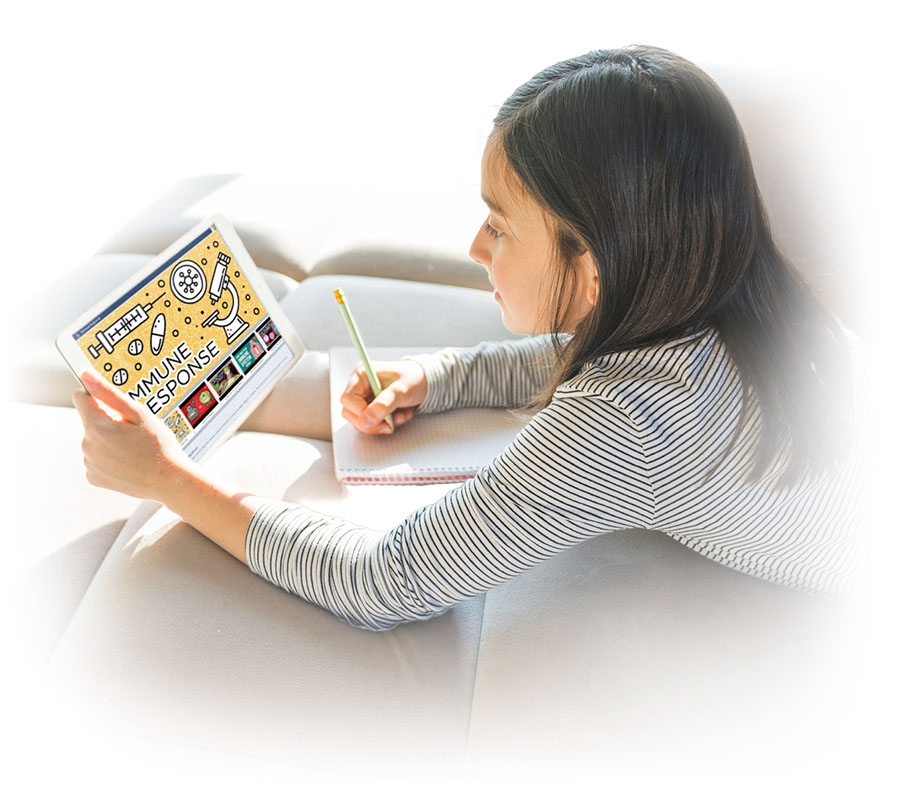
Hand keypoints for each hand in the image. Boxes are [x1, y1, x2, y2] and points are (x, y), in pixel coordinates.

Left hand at [72, 371, 190, 501]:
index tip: (115, 405)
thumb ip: (108, 393)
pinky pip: (96, 458)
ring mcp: (89, 463)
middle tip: (133, 430)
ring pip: (94, 439)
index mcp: (97, 427)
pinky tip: (127, 459)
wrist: (169, 481)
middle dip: (108, 420)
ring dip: (108, 439)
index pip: (81, 397)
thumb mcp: (138, 413)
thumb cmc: (159, 447)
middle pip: (90, 420)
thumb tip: (87, 375)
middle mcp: (87, 445)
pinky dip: (108, 456)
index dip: (98, 397)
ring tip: (134, 447)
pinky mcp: (94, 476)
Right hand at [340, 359, 426, 434]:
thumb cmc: (414, 379)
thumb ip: (384, 404)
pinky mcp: (371, 409)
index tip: (379, 418)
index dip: (361, 412)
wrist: (426, 383)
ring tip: (400, 416)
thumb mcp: (401, 390)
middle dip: (371, 422)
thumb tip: (365, 420)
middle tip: (390, 423)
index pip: (347, 399)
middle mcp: (359, 386)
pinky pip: (371, 424)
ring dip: (381, 424)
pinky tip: (399, 416)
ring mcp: (365, 398)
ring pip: (360, 421)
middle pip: (349, 413)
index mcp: (362, 374)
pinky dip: (386, 424)